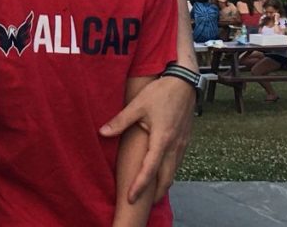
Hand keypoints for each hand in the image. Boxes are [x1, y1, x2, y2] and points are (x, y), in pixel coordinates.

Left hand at [99, 76, 192, 202]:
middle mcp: (175, 146)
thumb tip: (101, 132)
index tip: (131, 198)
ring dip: (163, 184)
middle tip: (143, 203)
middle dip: (155, 193)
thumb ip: (120, 121)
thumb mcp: (137, 106)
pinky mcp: (185, 140)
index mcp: (162, 140)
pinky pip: (177, 162)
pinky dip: (169, 172)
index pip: (150, 170)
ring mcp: (182, 144)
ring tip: (151, 192)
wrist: (184, 83)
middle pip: (166, 178)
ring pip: (174, 171)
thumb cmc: (160, 93)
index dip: (140, 186)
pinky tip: (162, 172)